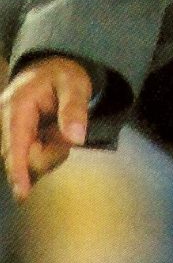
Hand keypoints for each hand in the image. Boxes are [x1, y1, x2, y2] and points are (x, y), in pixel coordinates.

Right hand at [1, 56, 92, 200]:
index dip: (19, 170)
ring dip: (48, 153)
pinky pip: (28, 157)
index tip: (22, 193)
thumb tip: (76, 139)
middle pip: (22, 157)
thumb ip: (74, 109)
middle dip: (49, 155)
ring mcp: (7, 131)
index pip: (15, 144)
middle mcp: (6, 121)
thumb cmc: (63, 75)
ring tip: (60, 131)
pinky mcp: (13, 139)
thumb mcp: (75, 84)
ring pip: (26, 160)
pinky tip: (51, 138)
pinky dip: (45, 153)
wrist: (50, 68)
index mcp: (16, 106)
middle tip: (68, 136)